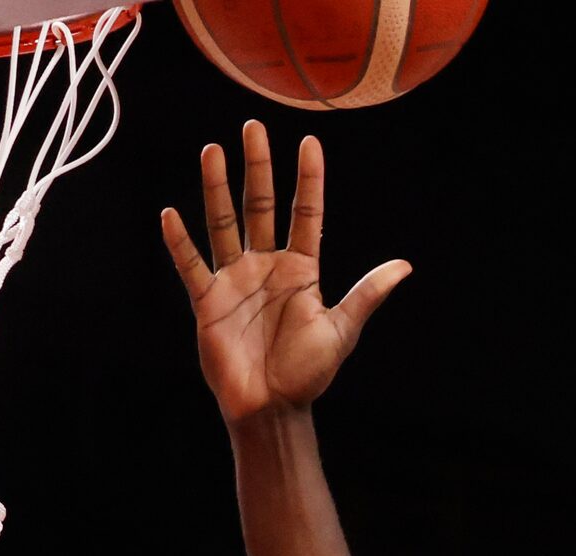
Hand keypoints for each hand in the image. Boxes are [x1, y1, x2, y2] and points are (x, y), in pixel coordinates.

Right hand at [162, 121, 410, 423]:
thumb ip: (367, 294)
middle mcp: (266, 267)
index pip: (305, 214)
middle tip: (253, 127)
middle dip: (258, 168)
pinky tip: (170, 214)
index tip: (309, 142)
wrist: (272, 408)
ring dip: (217, 189)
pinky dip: (180, 243)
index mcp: (301, 270)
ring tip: (213, 150)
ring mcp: (236, 281)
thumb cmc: (307, 373)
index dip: (308, 180)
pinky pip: (192, 266)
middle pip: (261, 207)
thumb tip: (405, 266)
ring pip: (224, 224)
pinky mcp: (208, 302)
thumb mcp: (341, 330)